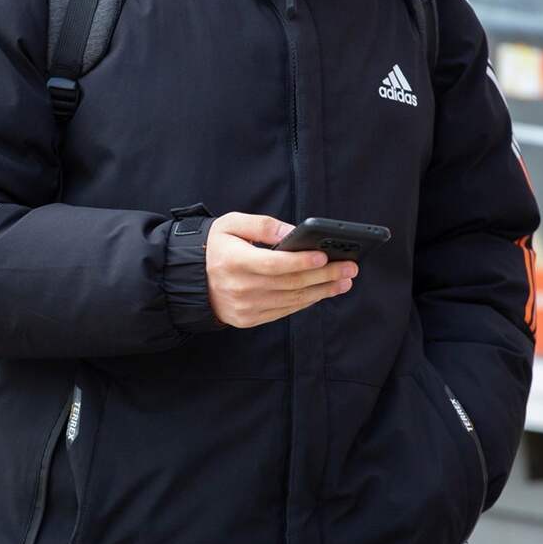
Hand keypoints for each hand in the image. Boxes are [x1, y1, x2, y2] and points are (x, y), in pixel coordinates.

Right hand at [205, 212, 358, 328]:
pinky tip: (323, 292)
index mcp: (233, 261)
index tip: (323, 257)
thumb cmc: (217, 247)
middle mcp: (239, 288)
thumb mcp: (231, 224)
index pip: (272, 264)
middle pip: (289, 283)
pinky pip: (284, 311)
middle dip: (324, 276)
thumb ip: (262, 225)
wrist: (193, 280)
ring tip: (344, 281)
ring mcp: (245, 307)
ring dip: (322, 291)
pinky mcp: (250, 319)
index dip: (300, 262)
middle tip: (349, 268)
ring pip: (292, 300)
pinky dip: (307, 301)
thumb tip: (293, 232)